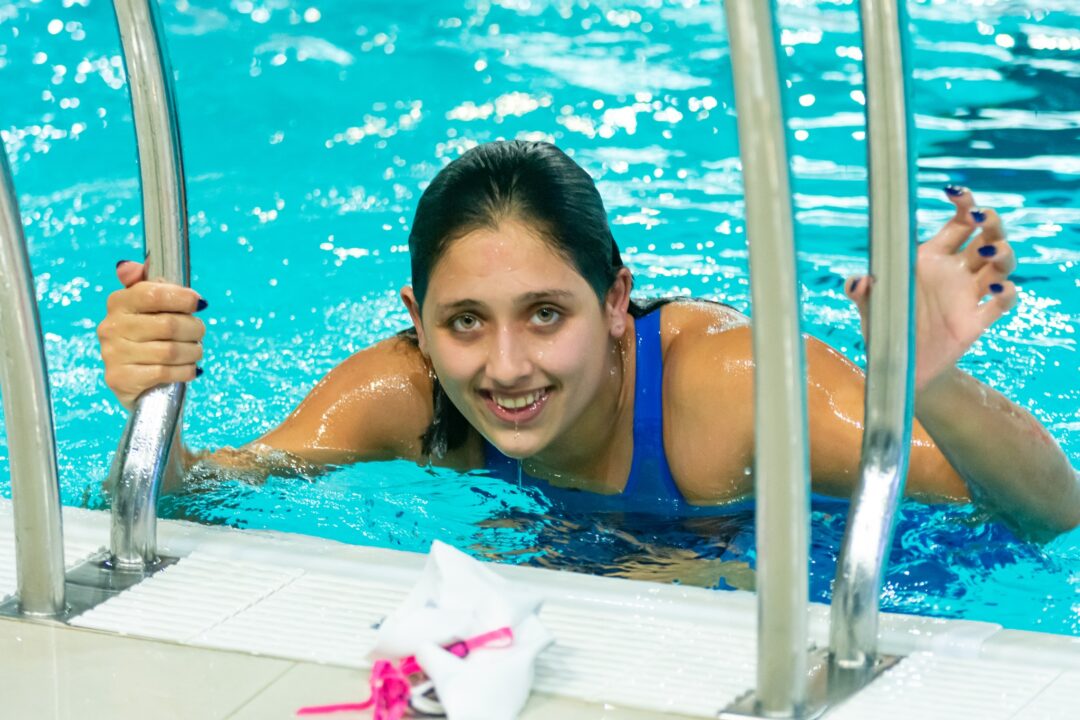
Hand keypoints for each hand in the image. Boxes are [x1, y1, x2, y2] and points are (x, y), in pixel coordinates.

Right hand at [96, 260, 206, 409]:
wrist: (135, 380)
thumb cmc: (149, 336)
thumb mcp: (150, 307)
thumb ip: (148, 285)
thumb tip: (131, 266)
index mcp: (118, 302)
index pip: (152, 293)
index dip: (182, 298)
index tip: (199, 304)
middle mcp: (111, 327)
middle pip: (168, 325)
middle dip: (194, 329)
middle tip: (199, 332)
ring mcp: (112, 354)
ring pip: (169, 351)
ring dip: (193, 352)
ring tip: (196, 351)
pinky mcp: (119, 378)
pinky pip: (164, 372)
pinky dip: (185, 370)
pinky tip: (190, 369)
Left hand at [845, 186, 1017, 390]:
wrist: (898, 365)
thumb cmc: (885, 326)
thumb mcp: (868, 307)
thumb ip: (859, 291)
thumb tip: (857, 280)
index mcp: (931, 258)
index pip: (957, 224)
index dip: (965, 204)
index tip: (957, 193)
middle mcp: (954, 272)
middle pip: (987, 237)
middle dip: (991, 222)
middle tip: (981, 217)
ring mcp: (968, 295)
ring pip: (1001, 265)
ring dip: (1002, 253)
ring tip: (988, 252)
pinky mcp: (975, 322)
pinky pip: (1001, 303)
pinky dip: (1006, 293)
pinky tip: (996, 288)